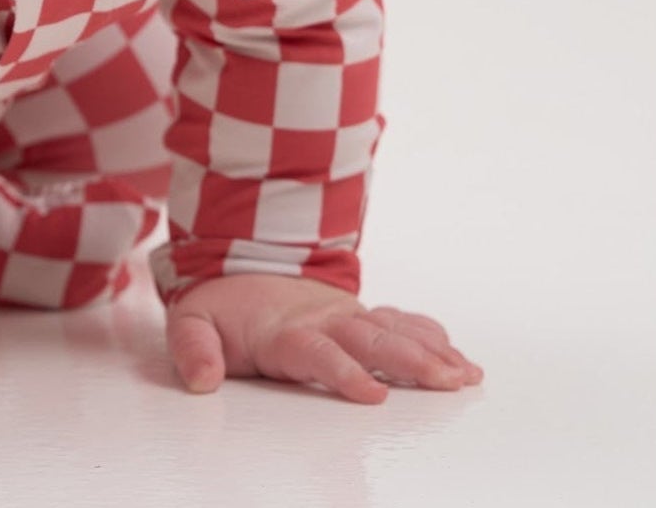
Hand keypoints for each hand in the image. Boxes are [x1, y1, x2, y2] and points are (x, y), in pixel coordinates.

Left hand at [166, 274, 483, 403]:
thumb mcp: (191, 322)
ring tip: (464, 375)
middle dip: (408, 360)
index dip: (342, 371)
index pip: (315, 350)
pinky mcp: (360, 318)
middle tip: (446, 381)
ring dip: (430, 352)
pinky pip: (401, 324)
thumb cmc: (220, 306)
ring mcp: (345, 317)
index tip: (372, 393)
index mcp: (282, 330)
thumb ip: (193, 349)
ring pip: (392, 331)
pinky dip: (432, 339)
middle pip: (368, 339)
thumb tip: (201, 379)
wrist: (237, 263)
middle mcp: (322, 320)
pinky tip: (461, 360)